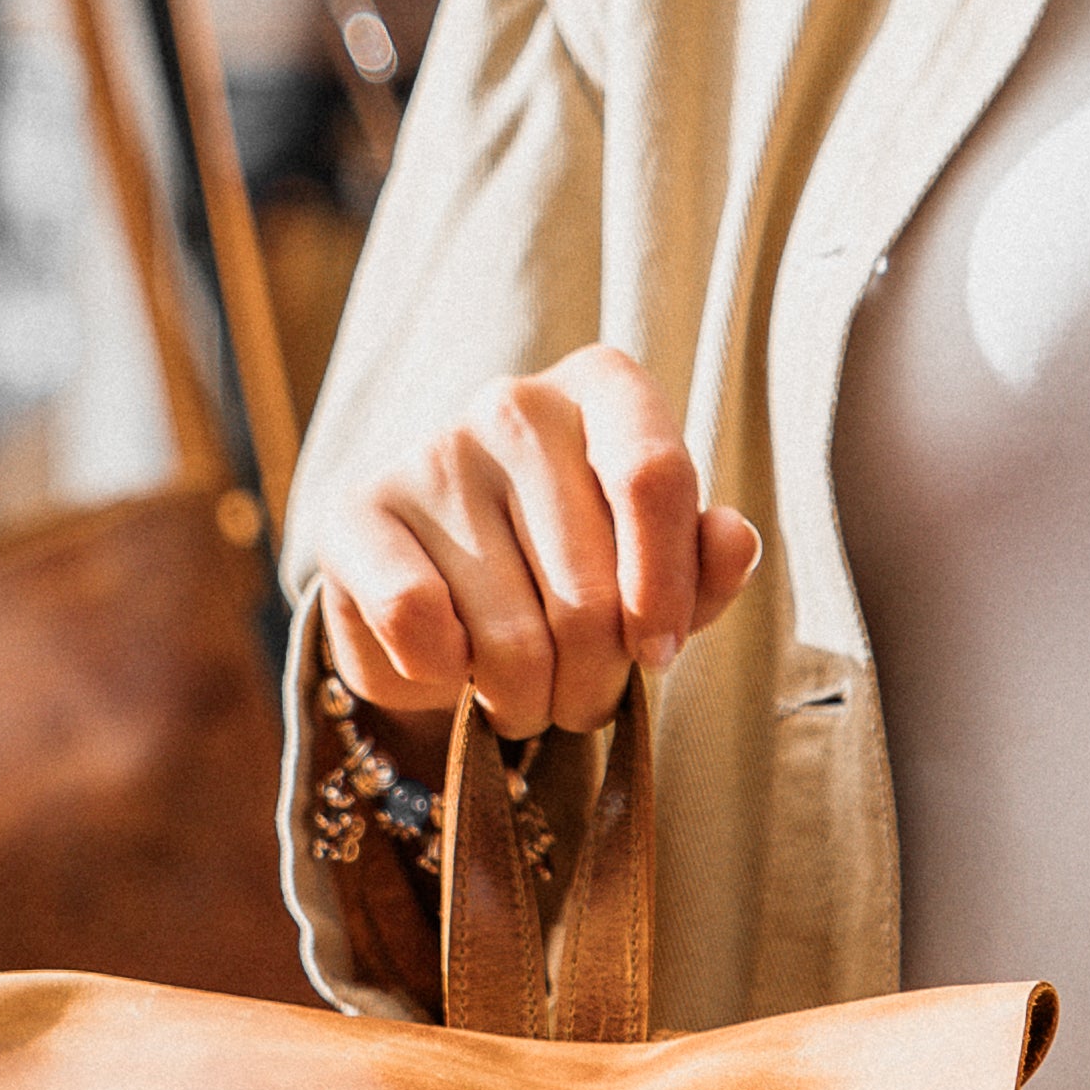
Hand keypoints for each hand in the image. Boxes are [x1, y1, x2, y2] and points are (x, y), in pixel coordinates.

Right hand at [310, 344, 762, 749]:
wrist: (442, 602)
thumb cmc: (572, 580)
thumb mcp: (654, 579)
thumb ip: (704, 567)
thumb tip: (734, 539)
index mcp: (605, 390)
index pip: (653, 475)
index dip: (664, 591)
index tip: (657, 656)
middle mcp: (515, 403)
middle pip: (589, 589)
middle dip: (595, 680)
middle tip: (582, 697)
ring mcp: (431, 452)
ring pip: (510, 634)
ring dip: (525, 700)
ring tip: (523, 694)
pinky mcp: (355, 512)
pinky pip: (418, 624)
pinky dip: (444, 679)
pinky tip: (450, 669)